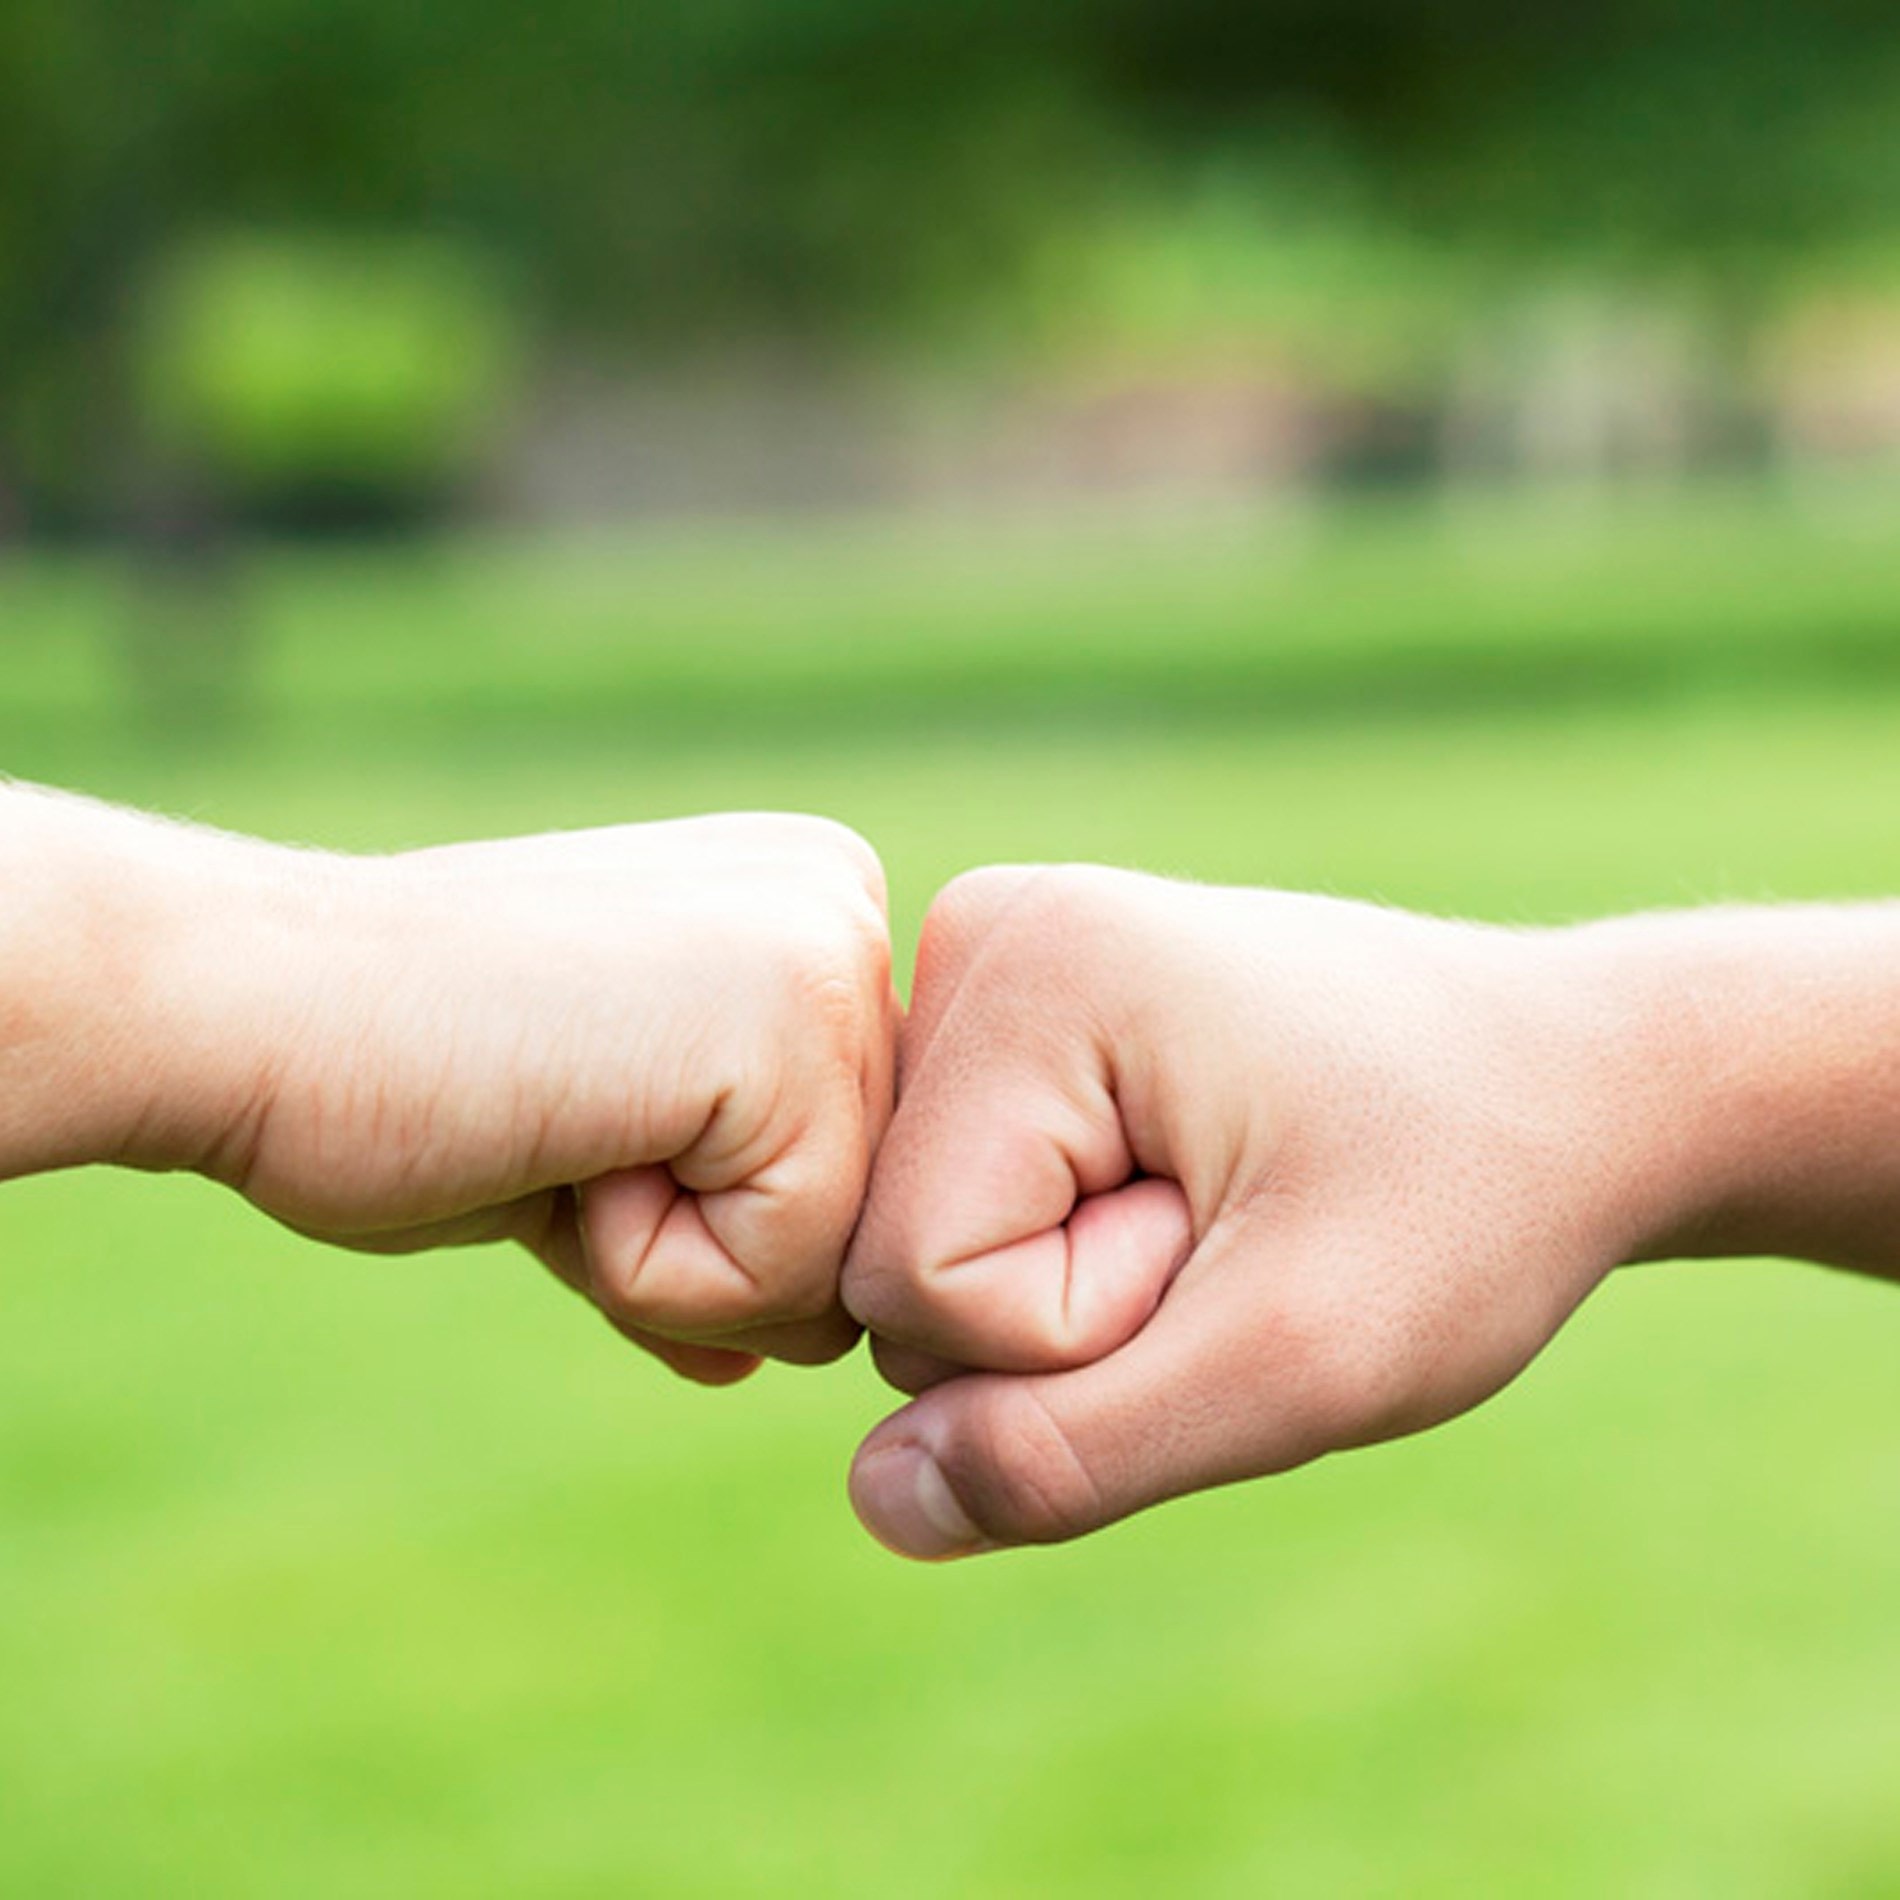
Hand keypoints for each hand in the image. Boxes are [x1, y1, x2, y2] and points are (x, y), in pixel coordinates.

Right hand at [81, 805, 896, 1381]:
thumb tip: (775, 1352)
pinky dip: (647, 1268)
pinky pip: (786, 1269)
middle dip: (698, 1249)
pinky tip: (562, 1135)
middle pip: (864, 1221)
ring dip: (672, 1261)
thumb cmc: (405, 1079)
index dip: (704, 1214)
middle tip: (558, 1119)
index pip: (854, 1170)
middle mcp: (849, 904)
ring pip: (838, 1263)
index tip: (576, 1109)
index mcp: (811, 905)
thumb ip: (710, 1227)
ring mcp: (832, 952)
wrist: (247, 1008)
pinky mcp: (791, 1027)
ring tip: (561, 1121)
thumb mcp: (600, 1154)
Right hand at [842, 866, 1686, 1554]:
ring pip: (926, 1244)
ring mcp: (993, 965)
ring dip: (1074, 1285)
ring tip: (1222, 1202)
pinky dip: (1067, 1246)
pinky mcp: (1017, 1014)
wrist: (1569, 1082)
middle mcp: (983, 934)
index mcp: (1031, 966)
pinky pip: (964, 1206)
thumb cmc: (1465, 1202)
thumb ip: (1071, 1452)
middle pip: (901, 1257)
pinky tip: (1181, 1186)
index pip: (918, 1280)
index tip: (1233, 1243)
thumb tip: (880, 1497)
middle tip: (1236, 1228)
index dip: (1080, 1331)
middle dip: (1071, 1309)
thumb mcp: (1296, 1361)